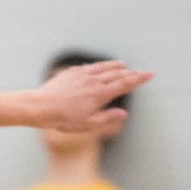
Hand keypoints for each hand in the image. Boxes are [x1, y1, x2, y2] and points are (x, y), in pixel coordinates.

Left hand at [30, 60, 153, 133]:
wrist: (41, 106)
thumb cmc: (64, 119)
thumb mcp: (88, 124)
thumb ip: (107, 118)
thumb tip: (123, 113)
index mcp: (100, 94)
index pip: (124, 84)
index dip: (138, 79)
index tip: (149, 75)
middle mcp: (94, 81)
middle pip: (117, 75)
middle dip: (132, 73)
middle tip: (143, 71)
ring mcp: (82, 75)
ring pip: (103, 68)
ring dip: (114, 66)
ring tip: (123, 65)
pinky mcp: (71, 73)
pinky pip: (89, 67)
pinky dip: (98, 66)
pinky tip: (99, 67)